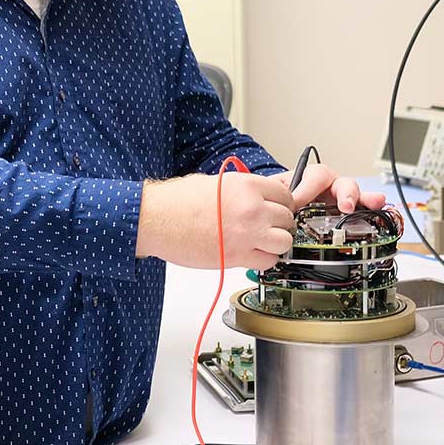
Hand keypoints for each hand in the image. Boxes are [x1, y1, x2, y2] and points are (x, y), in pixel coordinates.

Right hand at [138, 173, 295, 269]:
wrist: (155, 220)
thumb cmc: (176, 201)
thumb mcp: (214, 182)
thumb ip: (242, 190)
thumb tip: (259, 198)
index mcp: (246, 186)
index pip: (285, 195)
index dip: (281, 204)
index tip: (275, 210)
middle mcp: (252, 208)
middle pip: (287, 219)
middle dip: (278, 224)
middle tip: (264, 227)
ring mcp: (247, 234)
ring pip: (284, 242)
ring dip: (274, 243)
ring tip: (259, 242)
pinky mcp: (238, 256)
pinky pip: (268, 261)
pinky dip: (263, 260)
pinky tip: (250, 254)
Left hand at [270, 164, 387, 212]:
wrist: (283, 204)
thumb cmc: (282, 196)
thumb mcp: (275, 193)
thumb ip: (276, 197)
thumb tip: (276, 208)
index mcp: (311, 177)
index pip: (314, 177)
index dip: (306, 191)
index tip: (296, 204)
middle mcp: (330, 185)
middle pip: (342, 182)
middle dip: (345, 193)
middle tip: (345, 206)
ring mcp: (342, 198)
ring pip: (356, 195)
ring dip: (365, 199)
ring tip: (373, 203)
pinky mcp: (350, 212)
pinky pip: (364, 209)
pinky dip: (374, 209)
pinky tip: (381, 210)